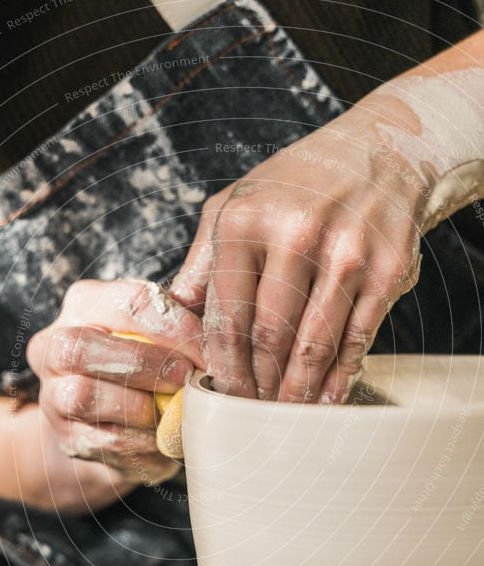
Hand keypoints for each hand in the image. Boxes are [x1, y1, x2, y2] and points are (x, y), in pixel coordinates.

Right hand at [28, 277, 203, 490]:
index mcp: (84, 303)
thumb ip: (184, 321)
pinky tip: (163, 433)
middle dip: (144, 363)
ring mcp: (54, 396)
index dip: (174, 327)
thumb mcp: (165, 331)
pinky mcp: (68, 439)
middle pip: (82, 347)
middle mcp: (54, 345)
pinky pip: (104, 440)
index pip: (127, 302)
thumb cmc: (150, 362)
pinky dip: (143, 439)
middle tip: (186, 377)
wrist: (119, 418)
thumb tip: (222, 331)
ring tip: (174, 408)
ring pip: (84, 396)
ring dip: (141, 405)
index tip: (208, 350)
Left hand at [171, 96, 427, 402]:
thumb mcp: (237, 204)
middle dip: (256, 386)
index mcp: (246, 222)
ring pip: (312, 346)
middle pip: (268, 338)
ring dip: (296, 390)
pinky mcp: (387, 272)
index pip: (227, 315)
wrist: (382, 151)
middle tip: (251, 413)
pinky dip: (340, 376)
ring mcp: (346, 255)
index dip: (223, 365)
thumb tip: (177, 315)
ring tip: (283, 414)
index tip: (222, 393)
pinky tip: (327, 396)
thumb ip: (203, 261)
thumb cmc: (299, 184)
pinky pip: (356, 338)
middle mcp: (296, 236)